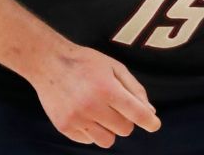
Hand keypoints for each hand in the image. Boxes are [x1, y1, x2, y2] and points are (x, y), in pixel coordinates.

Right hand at [28, 44, 160, 147]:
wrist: (49, 62)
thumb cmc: (85, 62)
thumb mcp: (114, 67)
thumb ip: (134, 89)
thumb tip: (150, 112)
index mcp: (107, 88)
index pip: (136, 113)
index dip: (149, 122)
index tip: (154, 125)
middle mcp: (92, 106)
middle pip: (124, 129)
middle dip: (125, 120)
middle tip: (114, 105)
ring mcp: (76, 119)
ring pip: (107, 141)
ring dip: (109, 129)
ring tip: (100, 112)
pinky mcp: (64, 127)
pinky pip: (88, 141)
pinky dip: (91, 132)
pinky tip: (85, 114)